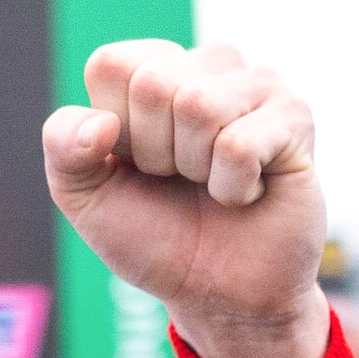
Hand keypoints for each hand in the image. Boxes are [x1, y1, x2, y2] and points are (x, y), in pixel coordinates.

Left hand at [43, 40, 328, 357]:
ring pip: (199, 105)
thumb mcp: (84, 197)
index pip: (111, 64)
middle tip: (179, 179)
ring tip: (211, 183)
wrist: (216, 294)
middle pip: (153, 82)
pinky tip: (247, 193)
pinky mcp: (295, 118)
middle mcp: (208, 66)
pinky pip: (239, 144)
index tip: (136, 164)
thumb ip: (63, 148)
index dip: (113, 130)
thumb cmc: (154, 236)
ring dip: (195, 168)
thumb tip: (101, 123)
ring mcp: (257, 86)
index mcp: (153, 69)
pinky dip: (232, 189)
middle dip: (154, 152)